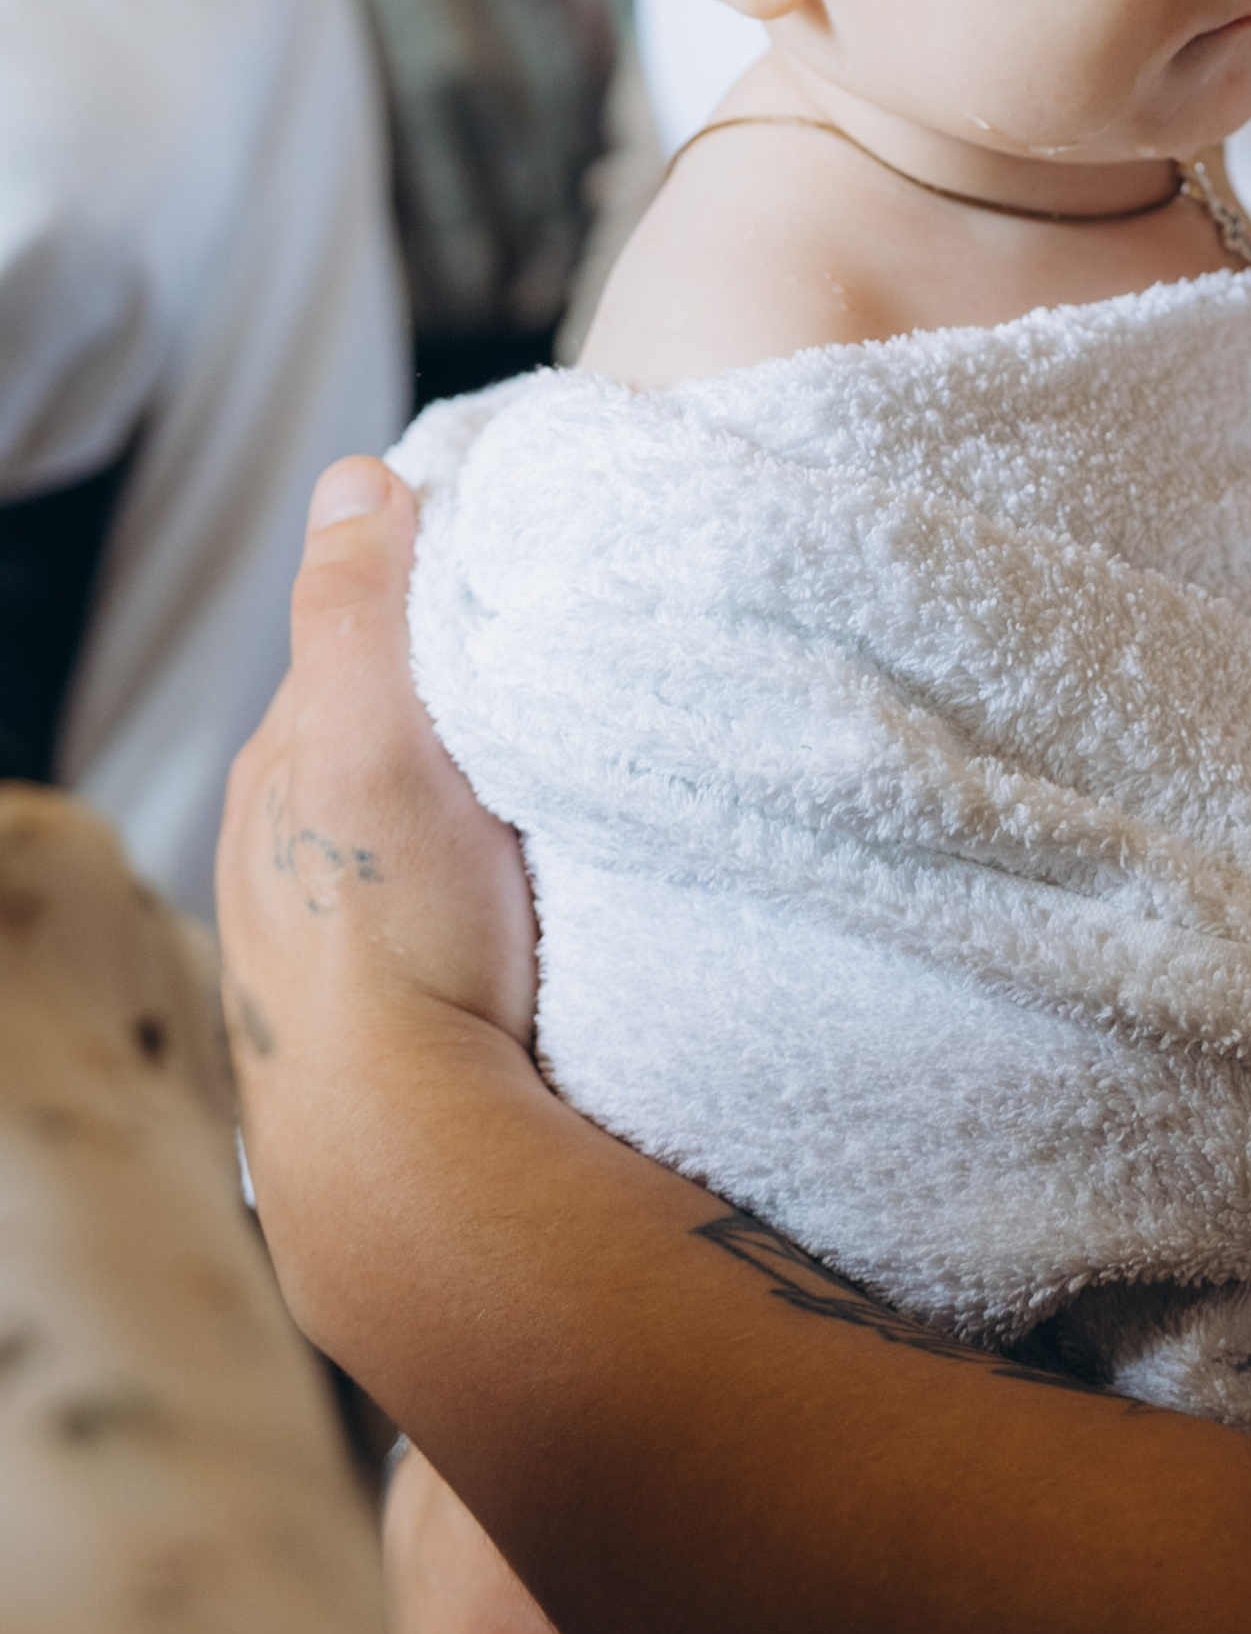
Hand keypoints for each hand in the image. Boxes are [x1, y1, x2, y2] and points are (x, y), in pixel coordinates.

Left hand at [216, 457, 537, 1352]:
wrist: (422, 1154)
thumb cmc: (387, 947)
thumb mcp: (367, 741)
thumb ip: (360, 611)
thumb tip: (358, 479)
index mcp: (279, 777)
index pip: (362, 641)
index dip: (440, 592)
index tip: (532, 564)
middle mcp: (303, 856)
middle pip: (406, 729)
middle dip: (475, 694)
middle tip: (579, 659)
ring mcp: (370, 936)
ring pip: (445, 819)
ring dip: (506, 789)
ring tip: (590, 765)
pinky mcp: (439, 1000)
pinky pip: (478, 899)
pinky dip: (521, 869)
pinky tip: (570, 875)